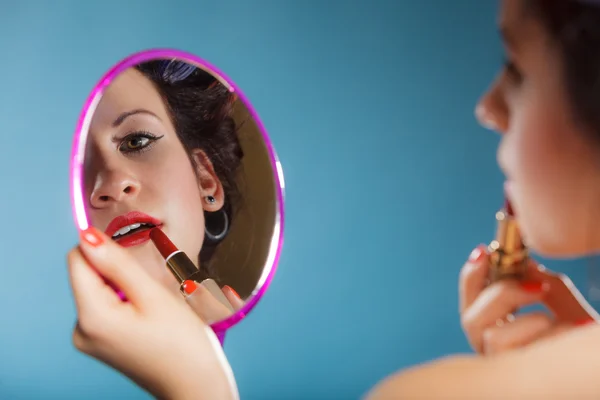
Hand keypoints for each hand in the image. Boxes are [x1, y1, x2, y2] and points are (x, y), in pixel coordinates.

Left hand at [67, 227, 238, 399]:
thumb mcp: (152, 295)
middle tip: (153, 292)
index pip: (78, 259)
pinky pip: (108, 308)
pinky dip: (129, 303)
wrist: (196, 387)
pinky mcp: (102, 344)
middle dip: (121, 272)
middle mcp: (81, 330)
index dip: (107, 250)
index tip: (136, 262)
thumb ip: (117, 263)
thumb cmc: (183, 345)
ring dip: (128, 287)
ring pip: (101, 290)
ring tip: (156, 308)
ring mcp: (90, 339)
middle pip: (90, 275)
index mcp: (91, 316)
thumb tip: (87, 235)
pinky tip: (152, 318)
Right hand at [459, 244, 598, 354]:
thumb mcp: (559, 299)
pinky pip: (523, 355)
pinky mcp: (521, 378)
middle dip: (499, 294)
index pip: (469, 299)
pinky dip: (548, 338)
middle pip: (469, 319)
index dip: (471, 276)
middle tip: (536, 287)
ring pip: (493, 338)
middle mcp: (490, 347)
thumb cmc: (577, 332)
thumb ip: (538, 279)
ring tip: (552, 318)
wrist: (595, 357)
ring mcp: (503, 365)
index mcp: (492, 325)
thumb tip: (521, 261)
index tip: (484, 251)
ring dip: (526, 321)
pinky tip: (569, 330)